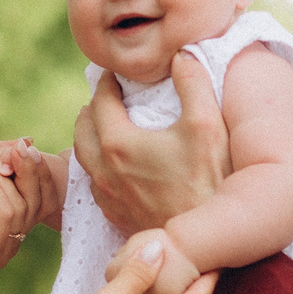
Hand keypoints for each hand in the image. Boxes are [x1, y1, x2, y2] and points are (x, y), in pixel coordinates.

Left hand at [0, 139, 50, 284]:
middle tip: (14, 147)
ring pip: (23, 206)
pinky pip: (7, 217)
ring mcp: (4, 247)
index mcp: (10, 217)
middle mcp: (12, 235)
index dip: (37, 166)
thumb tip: (28, 139)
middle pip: (39, 199)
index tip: (22, 144)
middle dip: (27, 168)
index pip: (42, 192)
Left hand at [74, 58, 227, 232]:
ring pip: (84, 158)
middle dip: (93, 108)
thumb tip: (181, 54)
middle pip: (81, 128)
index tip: (117, 73)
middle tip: (109, 97)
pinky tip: (118, 165)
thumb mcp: (207, 124)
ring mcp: (108, 196)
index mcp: (118, 143)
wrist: (208, 239)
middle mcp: (104, 170)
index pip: (100, 99)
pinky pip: (95, 185)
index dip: (108, 81)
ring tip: (109, 127)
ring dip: (92, 138)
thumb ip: (193, 83)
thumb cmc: (210, 181)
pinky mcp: (116, 216)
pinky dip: (99, 167)